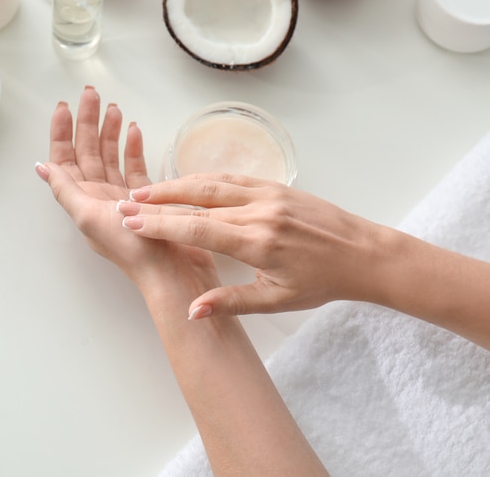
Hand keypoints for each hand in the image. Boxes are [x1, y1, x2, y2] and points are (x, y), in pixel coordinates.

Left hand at [35, 87, 217, 298]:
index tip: (65, 106)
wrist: (171, 273)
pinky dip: (133, 149)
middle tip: (91, 94)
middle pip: (88, 152)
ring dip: (110, 132)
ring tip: (113, 108)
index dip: (62, 132)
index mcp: (82, 200)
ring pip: (112, 157)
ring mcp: (123, 198)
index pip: (66, 159)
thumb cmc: (130, 248)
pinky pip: (136, 169)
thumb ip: (65, 190)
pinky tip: (134, 131)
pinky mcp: (147, 199)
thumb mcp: (89, 217)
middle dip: (88, 122)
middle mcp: (99, 197)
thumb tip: (41, 167)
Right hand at [117, 172, 386, 317]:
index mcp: (258, 242)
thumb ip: (230, 302)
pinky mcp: (276, 186)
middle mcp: (259, 212)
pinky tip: (186, 182)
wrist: (364, 254)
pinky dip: (204, 179)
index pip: (197, 229)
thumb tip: (191, 311)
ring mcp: (268, 194)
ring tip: (145, 190)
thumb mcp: (277, 300)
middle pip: (197, 200)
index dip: (160, 225)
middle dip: (158, 201)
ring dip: (176, 185)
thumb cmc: (323, 281)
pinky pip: (233, 177)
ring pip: (212, 183)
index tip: (131, 223)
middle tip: (126, 202)